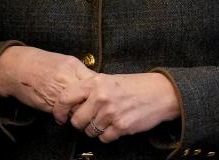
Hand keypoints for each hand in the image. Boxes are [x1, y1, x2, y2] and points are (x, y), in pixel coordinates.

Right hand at [0, 46, 96, 112]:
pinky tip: (67, 113)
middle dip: (92, 104)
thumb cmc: (39, 62)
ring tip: (80, 111)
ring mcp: (59, 92)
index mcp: (72, 66)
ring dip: (81, 112)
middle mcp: (67, 79)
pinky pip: (65, 113)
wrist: (16, 68)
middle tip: (93, 108)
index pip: (95, 82)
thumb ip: (77, 71)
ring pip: (79, 107)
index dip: (99, 91)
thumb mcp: (62, 61)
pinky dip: (68, 115)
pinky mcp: (50, 104)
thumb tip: (93, 83)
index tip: (98, 95)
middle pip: (90, 97)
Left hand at [52, 72, 180, 142]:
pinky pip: (104, 138)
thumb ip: (88, 89)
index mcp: (94, 83)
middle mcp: (100, 97)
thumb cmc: (132, 86)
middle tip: (88, 119)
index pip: (65, 98)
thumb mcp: (107, 80)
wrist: (159, 93)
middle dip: (80, 123)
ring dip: (94, 130)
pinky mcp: (121, 126)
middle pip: (76, 120)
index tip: (60, 116)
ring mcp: (110, 113)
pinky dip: (107, 135)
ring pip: (89, 131)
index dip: (59, 110)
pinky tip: (114, 126)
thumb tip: (69, 104)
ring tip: (105, 120)